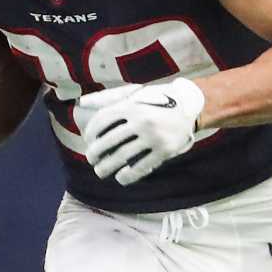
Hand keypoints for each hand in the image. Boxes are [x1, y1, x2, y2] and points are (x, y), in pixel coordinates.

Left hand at [78, 77, 203, 185]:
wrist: (190, 104)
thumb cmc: (157, 99)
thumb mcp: (135, 93)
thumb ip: (109, 97)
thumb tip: (82, 102)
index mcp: (131, 105)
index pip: (102, 121)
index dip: (91, 134)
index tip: (88, 141)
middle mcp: (141, 120)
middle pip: (109, 142)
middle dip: (95, 154)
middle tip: (92, 160)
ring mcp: (154, 136)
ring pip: (122, 157)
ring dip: (107, 167)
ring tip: (101, 171)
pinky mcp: (165, 150)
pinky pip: (142, 167)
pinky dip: (128, 175)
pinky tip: (121, 177)